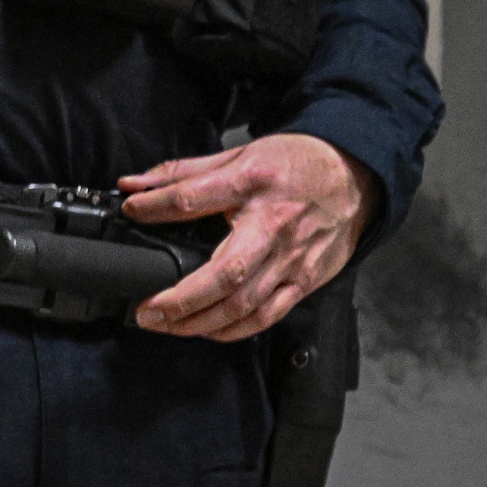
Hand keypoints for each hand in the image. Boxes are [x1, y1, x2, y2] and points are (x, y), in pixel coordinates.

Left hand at [118, 134, 378, 341]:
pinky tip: (208, 330)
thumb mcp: (239, 155)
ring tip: (166, 325)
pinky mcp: (305, 280)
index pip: (195, 198)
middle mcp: (273, 225)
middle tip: (147, 311)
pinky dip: (234, 330)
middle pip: (225, 273)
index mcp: (253, 183)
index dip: (157, 206)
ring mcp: (292, 258)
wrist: (354, 176)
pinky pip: (267, 316)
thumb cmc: (295, 164)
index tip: (133, 210)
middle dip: (181, 299)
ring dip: (200, 322)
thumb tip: (133, 184)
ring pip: (244, 304)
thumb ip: (184, 172)